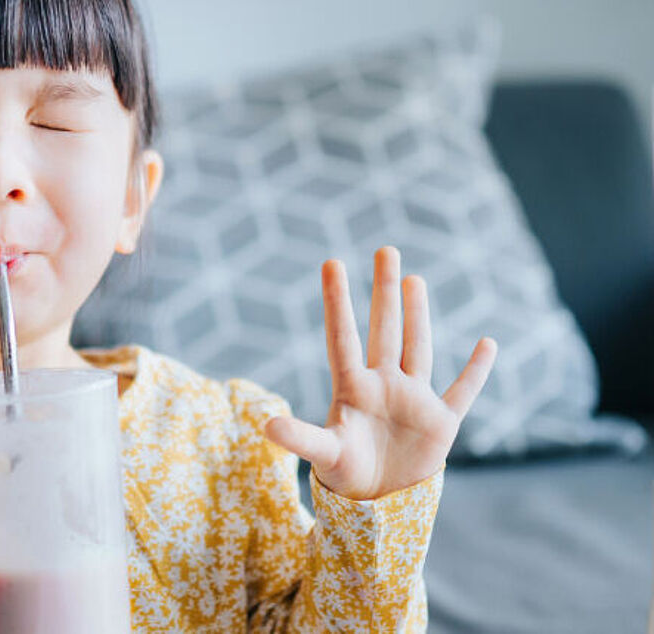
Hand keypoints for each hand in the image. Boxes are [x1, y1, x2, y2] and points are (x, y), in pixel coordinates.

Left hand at [263, 246, 496, 500]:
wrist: (376, 504)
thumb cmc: (345, 476)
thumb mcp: (324, 454)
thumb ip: (301, 438)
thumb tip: (266, 427)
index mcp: (353, 388)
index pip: (343, 335)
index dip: (338, 301)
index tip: (332, 262)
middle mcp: (383, 385)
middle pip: (384, 329)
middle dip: (384, 292)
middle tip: (385, 250)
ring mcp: (413, 399)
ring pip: (418, 348)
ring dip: (419, 314)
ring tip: (413, 279)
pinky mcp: (441, 422)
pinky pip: (463, 391)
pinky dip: (477, 371)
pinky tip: (488, 343)